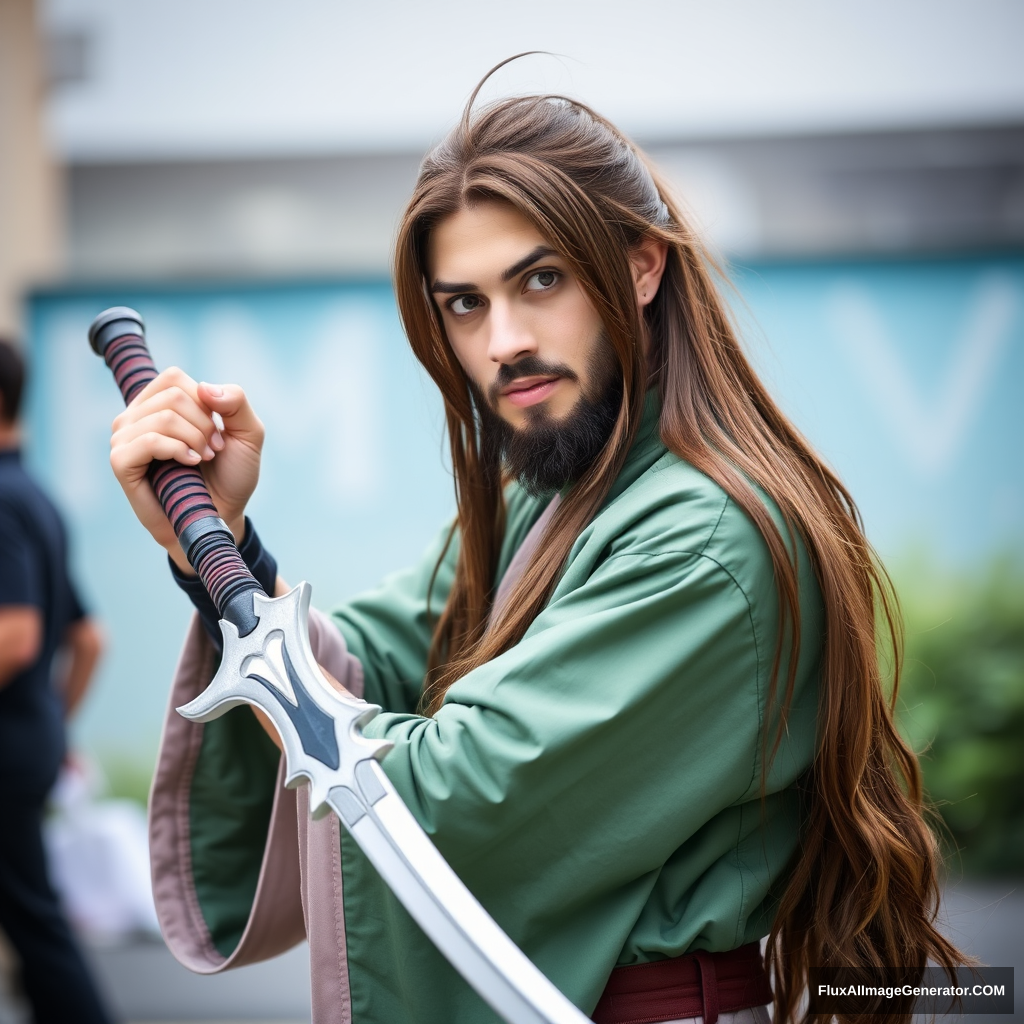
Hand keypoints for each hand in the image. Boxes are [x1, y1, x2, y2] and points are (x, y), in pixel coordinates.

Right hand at [109, 368, 264, 570]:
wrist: (222, 514)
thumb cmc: (231, 474)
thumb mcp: (248, 433)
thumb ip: (236, 401)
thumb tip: (204, 386)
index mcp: (159, 403)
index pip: (174, 378)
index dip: (205, 403)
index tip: (218, 433)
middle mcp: (136, 416)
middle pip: (172, 396)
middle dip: (204, 425)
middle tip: (213, 451)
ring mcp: (124, 438)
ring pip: (163, 418)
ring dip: (194, 440)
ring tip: (202, 459)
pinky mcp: (121, 462)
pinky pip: (147, 441)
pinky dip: (176, 450)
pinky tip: (189, 464)